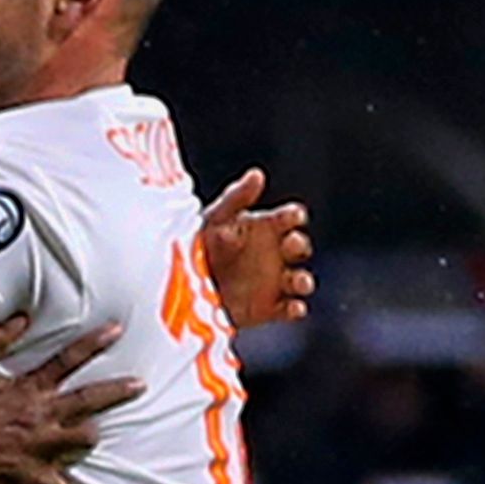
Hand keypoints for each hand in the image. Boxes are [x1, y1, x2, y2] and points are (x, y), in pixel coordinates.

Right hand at [0, 318, 137, 483]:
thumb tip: (21, 319)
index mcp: (29, 389)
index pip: (69, 360)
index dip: (95, 343)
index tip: (116, 332)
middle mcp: (41, 417)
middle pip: (90, 402)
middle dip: (118, 392)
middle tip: (138, 386)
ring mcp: (39, 447)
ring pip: (82, 442)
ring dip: (87, 437)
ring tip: (89, 435)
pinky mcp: (30, 474)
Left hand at [198, 168, 312, 328]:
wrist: (180, 288)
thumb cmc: (198, 246)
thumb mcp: (213, 218)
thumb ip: (236, 197)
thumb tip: (257, 174)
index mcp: (265, 228)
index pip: (289, 218)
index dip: (294, 216)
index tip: (293, 216)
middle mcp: (274, 254)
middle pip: (299, 247)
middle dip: (299, 245)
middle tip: (291, 243)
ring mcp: (273, 282)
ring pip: (299, 280)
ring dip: (304, 281)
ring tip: (299, 281)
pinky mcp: (268, 308)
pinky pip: (289, 309)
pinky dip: (295, 310)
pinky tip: (293, 308)